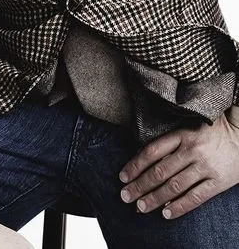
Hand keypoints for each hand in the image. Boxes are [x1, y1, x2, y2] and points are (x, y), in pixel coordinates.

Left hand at [118, 113, 238, 219]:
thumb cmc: (212, 131)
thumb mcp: (189, 127)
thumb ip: (170, 142)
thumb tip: (145, 160)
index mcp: (182, 135)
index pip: (152, 151)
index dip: (135, 165)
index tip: (123, 176)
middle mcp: (192, 150)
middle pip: (159, 171)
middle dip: (140, 186)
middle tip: (125, 196)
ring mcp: (205, 166)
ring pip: (174, 186)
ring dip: (154, 199)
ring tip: (140, 207)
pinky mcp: (218, 181)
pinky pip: (195, 197)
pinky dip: (179, 207)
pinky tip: (165, 213)